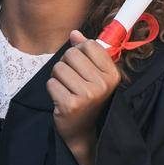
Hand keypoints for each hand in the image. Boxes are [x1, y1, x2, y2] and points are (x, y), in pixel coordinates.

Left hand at [48, 31, 120, 158]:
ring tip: (67, 89)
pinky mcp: (70, 105)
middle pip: (71, 54)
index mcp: (112, 75)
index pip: (90, 45)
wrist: (84, 131)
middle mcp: (102, 85)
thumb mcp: (95, 74)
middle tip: (71, 80)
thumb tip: (74, 33)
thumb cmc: (89, 98)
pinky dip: (53, 89)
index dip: (80, 52)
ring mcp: (87, 96)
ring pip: (59, 68)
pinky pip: (51, 83)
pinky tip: (61, 98)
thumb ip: (86, 52)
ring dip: (58, 77)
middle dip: (66, 64)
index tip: (82, 66)